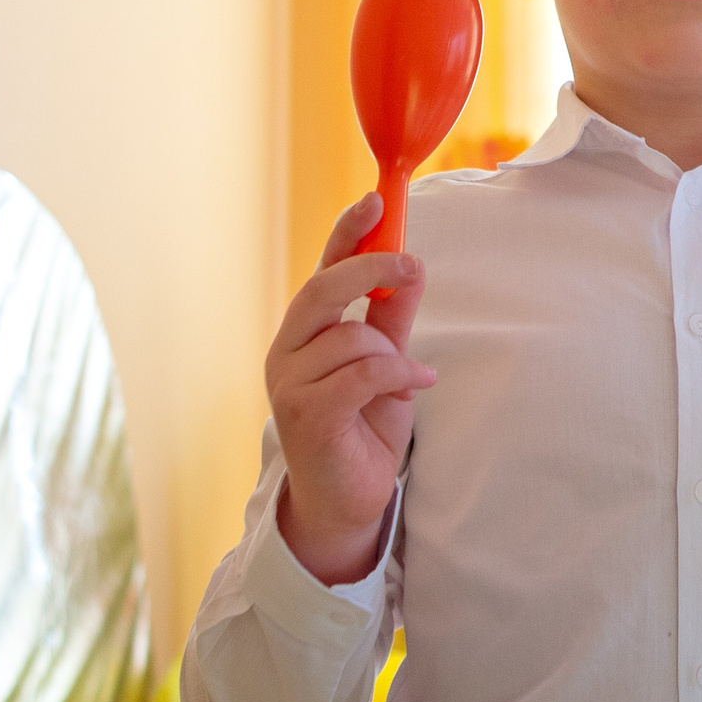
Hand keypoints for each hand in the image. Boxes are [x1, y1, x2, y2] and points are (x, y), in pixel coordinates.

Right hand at [266, 193, 434, 584]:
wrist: (349, 501)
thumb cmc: (364, 429)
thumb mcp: (387, 363)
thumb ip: (392, 319)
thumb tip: (411, 267)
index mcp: (305, 334)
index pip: (321, 271)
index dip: (346, 234)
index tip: (374, 200)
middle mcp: (287, 352)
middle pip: (322, 291)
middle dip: (369, 270)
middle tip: (411, 266)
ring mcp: (288, 384)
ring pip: (351, 337)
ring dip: (391, 354)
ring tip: (406, 378)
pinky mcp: (304, 415)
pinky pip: (360, 373)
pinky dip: (396, 375)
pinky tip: (414, 386)